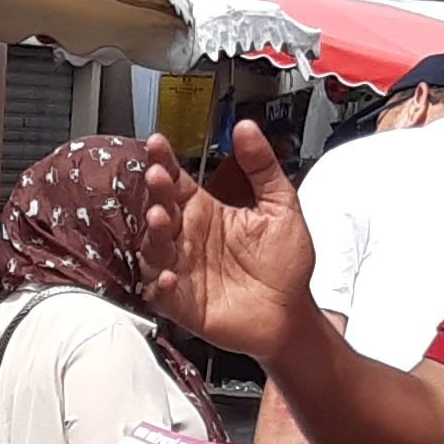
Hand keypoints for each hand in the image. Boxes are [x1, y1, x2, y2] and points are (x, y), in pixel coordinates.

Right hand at [132, 124, 322, 365]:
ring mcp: (182, 269)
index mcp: (206, 212)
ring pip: (154, 248)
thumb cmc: (284, 266)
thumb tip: (246, 129)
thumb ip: (263, 167)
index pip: (177, 181)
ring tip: (160, 218)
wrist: (290, 314)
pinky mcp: (182, 302)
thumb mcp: (281, 207)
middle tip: (158, 176)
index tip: (158, 144)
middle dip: (155, 191)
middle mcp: (188, 238)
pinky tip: (170, 276)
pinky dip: (161, 285)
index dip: (164, 161)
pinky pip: (161, 293)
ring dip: (153, 233)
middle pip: (160, 208)